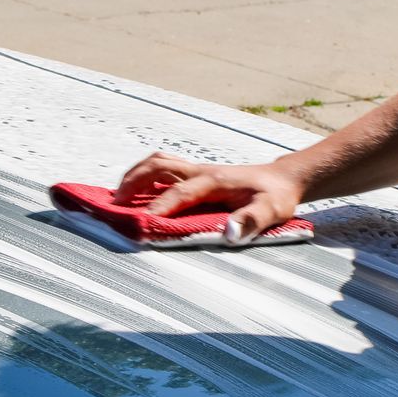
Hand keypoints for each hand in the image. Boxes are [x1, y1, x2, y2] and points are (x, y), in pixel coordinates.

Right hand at [115, 151, 307, 244]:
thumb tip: (228, 233)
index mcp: (215, 181)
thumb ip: (251, 221)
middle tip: (115, 206)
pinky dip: (143, 175)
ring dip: (134, 176)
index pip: (180, 194)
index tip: (138, 224)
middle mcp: (201, 171)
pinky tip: (134, 190)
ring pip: (157, 163)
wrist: (282, 179)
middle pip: (159, 167)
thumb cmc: (276, 197)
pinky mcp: (195, 173)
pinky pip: (163, 167)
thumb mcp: (272, 211)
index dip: (158, 208)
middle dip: (134, 184)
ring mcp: (196, 170)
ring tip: (117, 197)